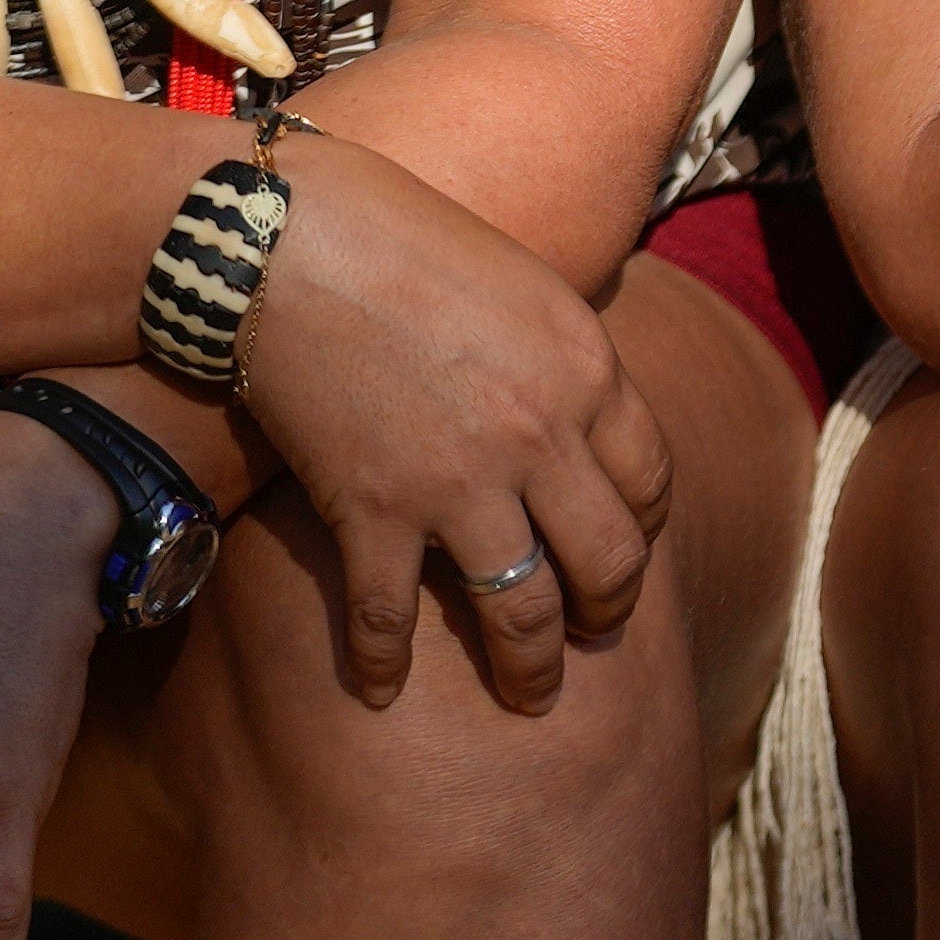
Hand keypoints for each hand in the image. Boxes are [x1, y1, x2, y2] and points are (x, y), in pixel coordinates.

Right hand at [224, 134, 676, 715]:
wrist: (288, 239)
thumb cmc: (402, 239)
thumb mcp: (524, 284)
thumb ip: (563, 361)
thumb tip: (581, 416)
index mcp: (588, 370)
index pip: (650, 482)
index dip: (641, 531)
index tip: (621, 553)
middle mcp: (542, 436)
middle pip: (609, 561)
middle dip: (606, 613)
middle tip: (592, 636)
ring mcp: (462, 482)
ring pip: (522, 611)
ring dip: (528, 669)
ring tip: (529, 700)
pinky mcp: (377, 510)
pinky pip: (392, 617)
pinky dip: (384, 664)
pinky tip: (381, 691)